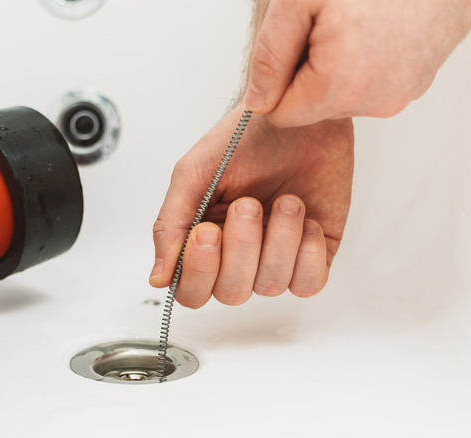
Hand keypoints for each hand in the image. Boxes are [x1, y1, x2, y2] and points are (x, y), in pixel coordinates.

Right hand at [150, 108, 353, 307]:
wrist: (296, 114)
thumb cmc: (243, 138)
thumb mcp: (192, 174)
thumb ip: (169, 226)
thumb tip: (158, 278)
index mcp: (202, 241)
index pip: (191, 290)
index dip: (199, 272)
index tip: (207, 231)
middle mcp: (237, 255)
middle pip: (230, 293)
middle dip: (241, 248)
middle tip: (248, 204)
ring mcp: (276, 257)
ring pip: (270, 285)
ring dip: (278, 239)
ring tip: (285, 201)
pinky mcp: (312, 253)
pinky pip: (309, 283)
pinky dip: (306, 251)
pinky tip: (305, 218)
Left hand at [244, 0, 470, 126]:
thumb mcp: (298, 2)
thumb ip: (270, 56)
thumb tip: (257, 99)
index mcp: (340, 86)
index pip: (279, 114)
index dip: (275, 78)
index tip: (292, 42)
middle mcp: (374, 101)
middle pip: (309, 107)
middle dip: (305, 71)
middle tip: (323, 25)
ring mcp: (398, 95)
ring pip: (338, 97)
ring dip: (332, 66)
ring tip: (351, 23)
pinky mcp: (414, 85)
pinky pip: (368, 86)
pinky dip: (361, 63)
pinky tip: (372, 30)